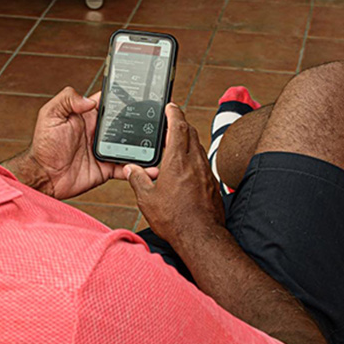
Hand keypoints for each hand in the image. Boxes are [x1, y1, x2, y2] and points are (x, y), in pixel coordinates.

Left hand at [3, 86, 157, 199]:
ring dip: (146, 146)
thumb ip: (68, 99)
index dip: (126, 97)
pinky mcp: (106, 169)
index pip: (111, 102)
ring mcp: (105, 151)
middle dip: (144, 122)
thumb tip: (90, 100)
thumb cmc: (43, 145)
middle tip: (162, 121)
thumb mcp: (50, 114)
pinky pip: (127, 168)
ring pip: (131, 146)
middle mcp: (99, 132)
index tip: (144, 93)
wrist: (43, 176)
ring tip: (163, 144)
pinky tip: (152, 168)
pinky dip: (140, 169)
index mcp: (88, 116)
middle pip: (127, 124)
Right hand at [124, 103, 223, 245]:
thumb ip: (138, 180)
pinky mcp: (212, 183)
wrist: (201, 237)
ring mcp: (206, 172)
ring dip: (188, 141)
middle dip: (181, 124)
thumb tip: (130, 169)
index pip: (178, 127)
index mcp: (178, 160)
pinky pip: (203, 162)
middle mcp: (195, 162)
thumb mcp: (147, 199)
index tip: (171, 106)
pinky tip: (186, 168)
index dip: (174, 113)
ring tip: (176, 144)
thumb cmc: (174, 219)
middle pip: (191, 133)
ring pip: (198, 147)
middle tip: (172, 122)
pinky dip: (194, 157)